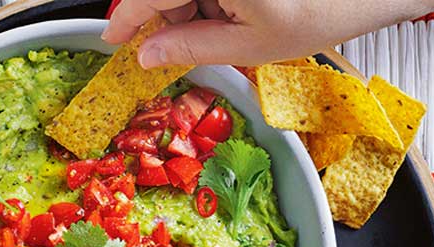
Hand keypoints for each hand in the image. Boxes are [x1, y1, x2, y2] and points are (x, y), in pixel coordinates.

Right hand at [102, 0, 433, 67]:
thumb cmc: (322, 10)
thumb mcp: (248, 45)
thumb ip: (190, 48)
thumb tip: (148, 54)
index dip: (125, 18)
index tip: (111, 38)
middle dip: (165, 16)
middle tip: (175, 47)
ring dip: (191, 6)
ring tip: (229, 26)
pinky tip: (235, 11)